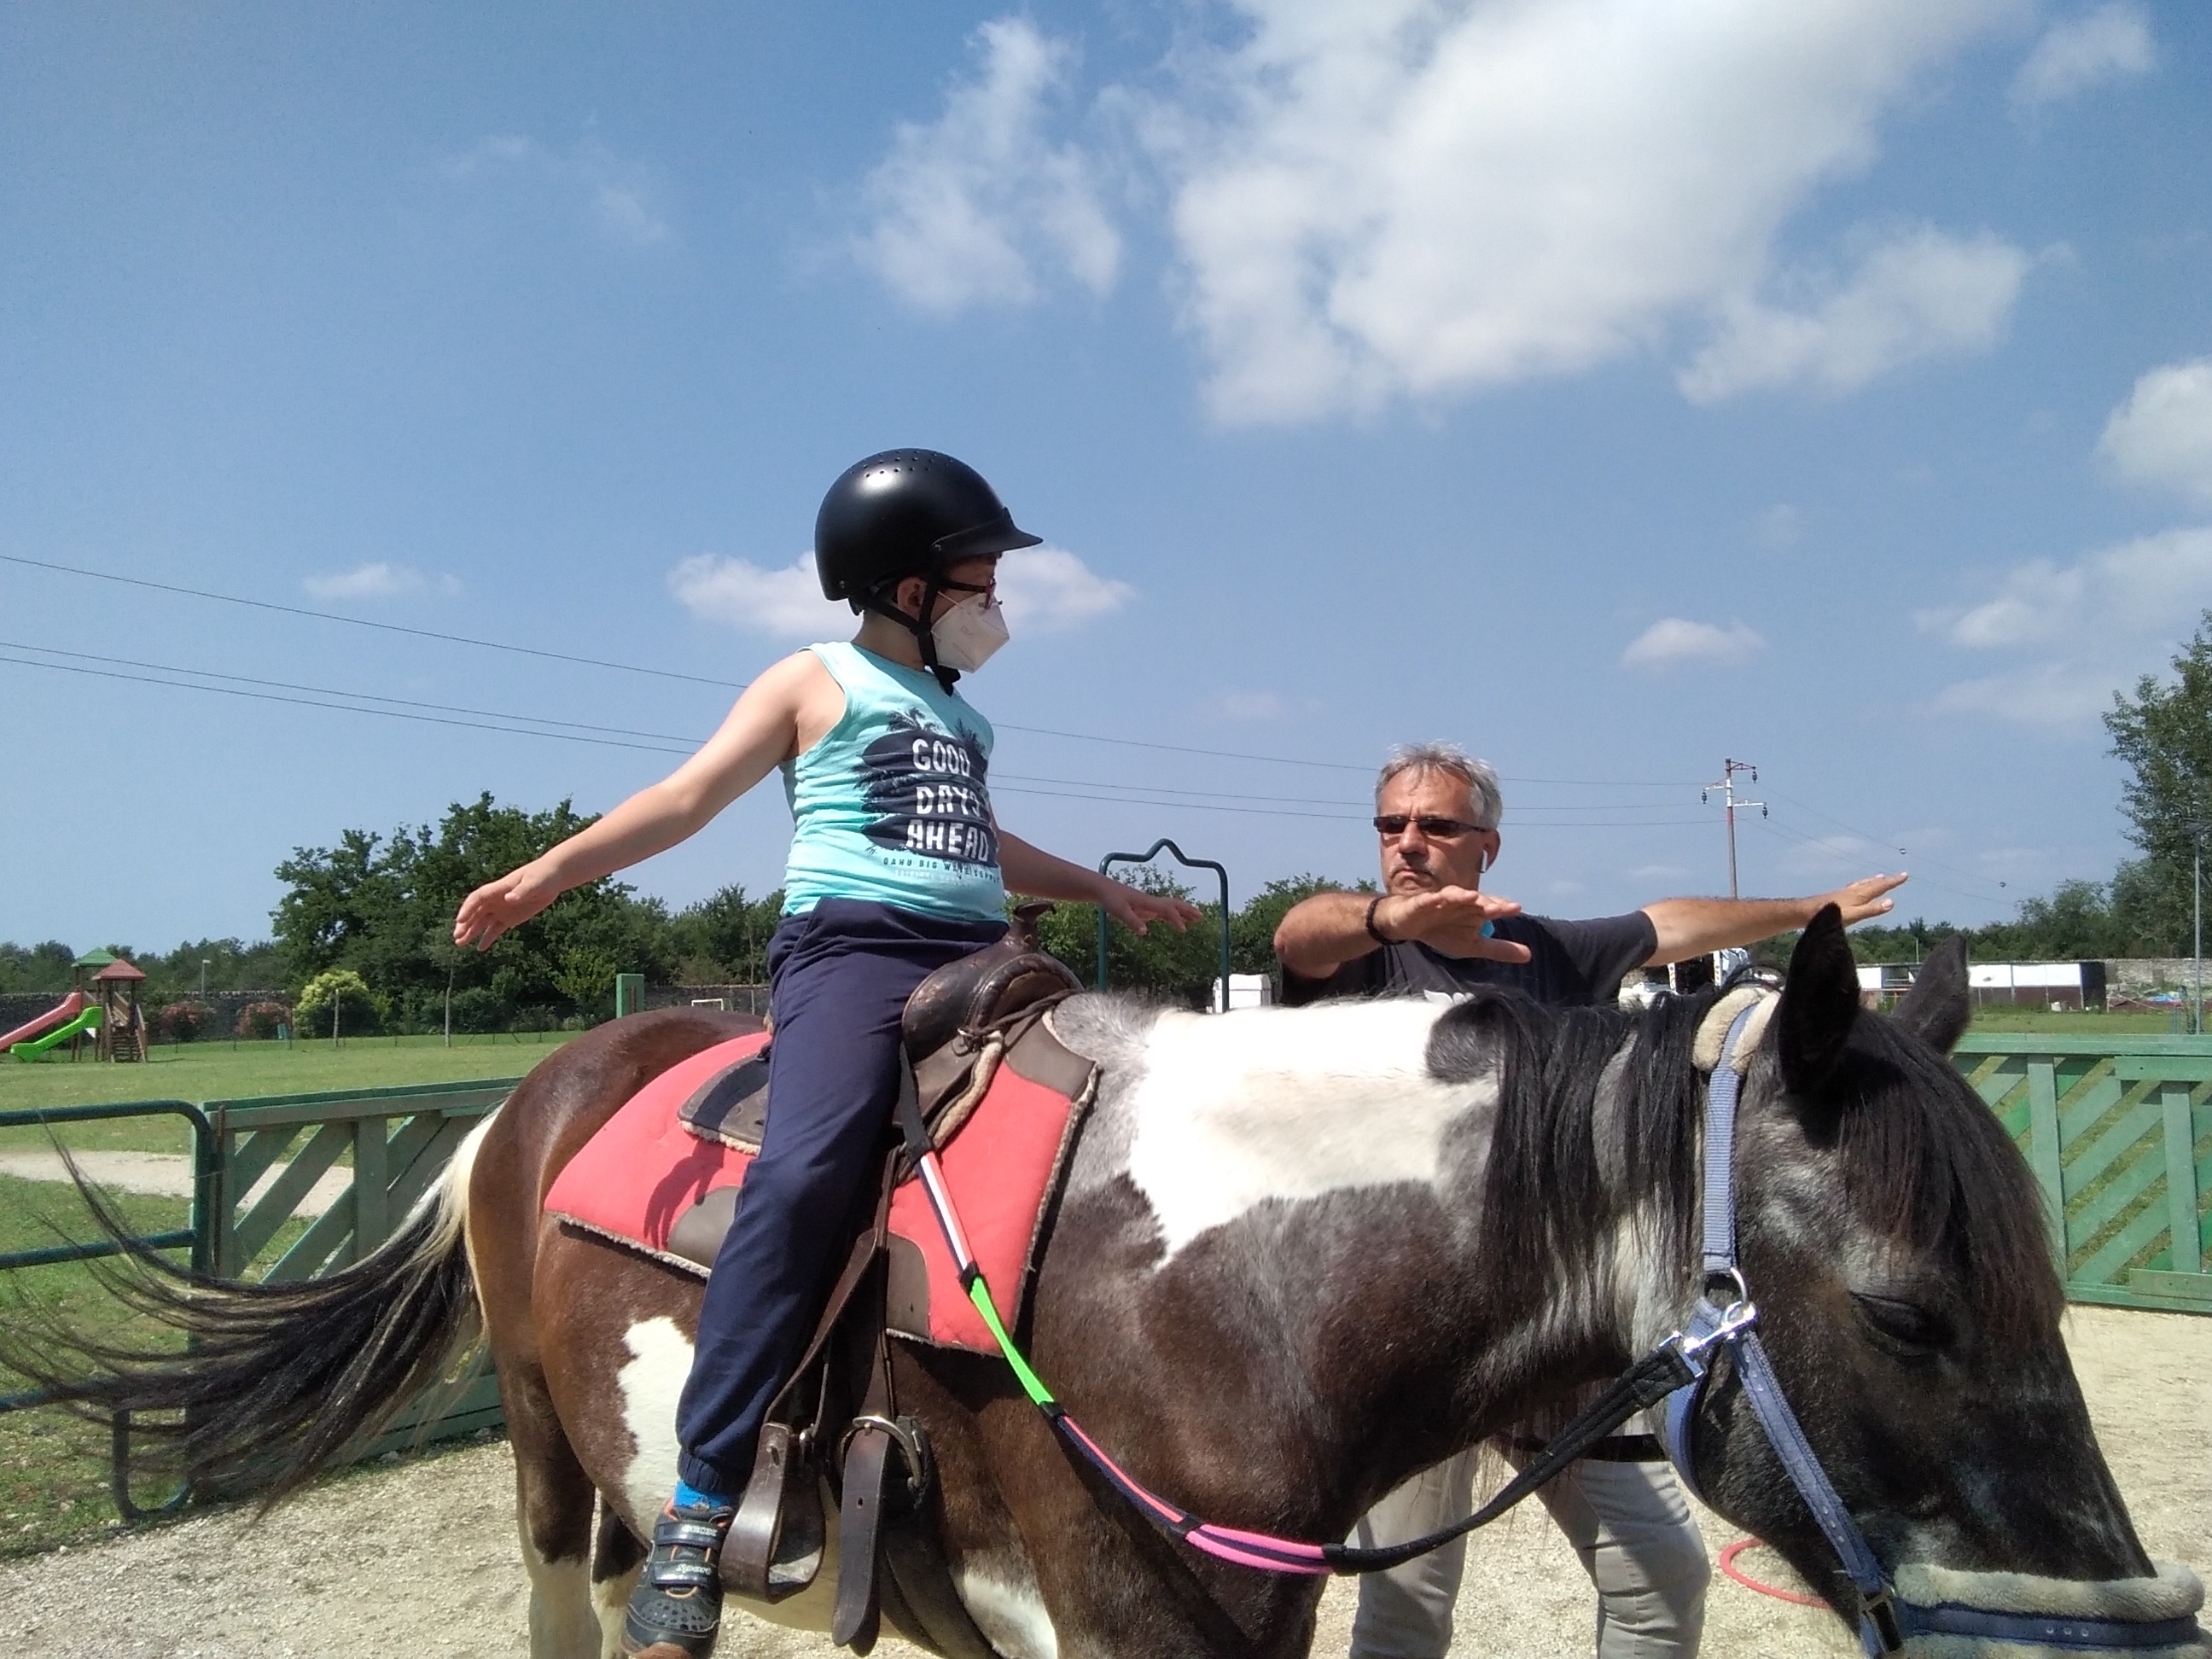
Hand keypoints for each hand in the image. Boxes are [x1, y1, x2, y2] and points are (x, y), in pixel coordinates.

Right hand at [453, 863, 562, 951]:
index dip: (468, 909)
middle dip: (465, 924)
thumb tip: (508, 899)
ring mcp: (501, 909)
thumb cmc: (543, 876)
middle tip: (457, 937)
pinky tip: (480, 948)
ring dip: (471, 932)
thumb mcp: (534, 883)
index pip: (478, 898)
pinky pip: (495, 929)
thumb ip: (521, 891)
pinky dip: (487, 938)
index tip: (460, 921)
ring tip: (460, 944)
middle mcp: (496, 900)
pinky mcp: (510, 918)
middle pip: (476, 912)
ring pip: (482, 922)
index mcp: (499, 889)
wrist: (553, 878)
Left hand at [1101, 882, 1202, 935]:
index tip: (1184, 930)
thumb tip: (1145, 933)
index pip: (1167, 910)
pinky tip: (1178, 923)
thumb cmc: (1111, 899)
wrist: (1104, 889)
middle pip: (1174, 905)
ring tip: (1197, 919)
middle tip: (1202, 917)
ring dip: (1185, 912)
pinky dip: (1173, 916)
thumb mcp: (1118, 911)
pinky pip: (1164, 912)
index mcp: (1147, 902)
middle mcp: (1151, 902)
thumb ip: (1132, 921)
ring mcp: (1149, 904)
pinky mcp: (1145, 908)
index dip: (1176, 919)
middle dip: (1188, 911)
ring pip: (1171, 907)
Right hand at [1374, 886, 1530, 962]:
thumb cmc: (1443, 931)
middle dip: (1485, 901)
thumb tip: (1530, 955)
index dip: (1502, 907)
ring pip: (1453, 895)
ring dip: (1462, 895)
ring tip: (1471, 897)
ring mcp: (1440, 900)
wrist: (1408, 926)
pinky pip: (1427, 900)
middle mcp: (1460, 902)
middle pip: (1475, 900)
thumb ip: (1499, 949)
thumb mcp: (1473, 945)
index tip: (1515, 909)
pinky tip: (1437, 899)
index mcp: (1473, 911)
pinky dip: (1432, 899)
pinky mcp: (1421, 903)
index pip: (1490, 907)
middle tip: (1497, 907)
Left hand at [1821, 873, 1907, 926]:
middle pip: (1873, 883)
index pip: (1881, 887)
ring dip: (1873, 880)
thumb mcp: (1854, 915)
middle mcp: (1853, 891)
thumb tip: (1891, 902)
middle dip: (1886, 880)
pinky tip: (1854, 888)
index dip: (1893, 881)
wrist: (1805, 912)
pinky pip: (1854, 887)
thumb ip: (1872, 909)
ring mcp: (1844, 893)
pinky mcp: (1836, 897)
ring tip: (1879, 877)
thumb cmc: (1830, 916)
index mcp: (1859, 895)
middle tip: (1897, 875)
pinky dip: (1860, 885)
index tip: (1905, 875)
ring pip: (1862, 884)